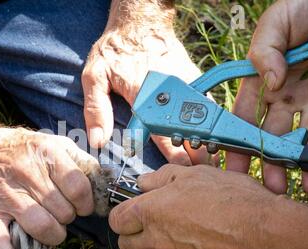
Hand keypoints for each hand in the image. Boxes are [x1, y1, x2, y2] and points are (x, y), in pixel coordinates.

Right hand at [0, 126, 98, 248]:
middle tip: (63, 212)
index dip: (86, 202)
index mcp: (45, 154)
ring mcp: (7, 195)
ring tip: (53, 229)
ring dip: (54, 235)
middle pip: (62, 210)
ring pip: (41, 226)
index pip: (77, 186)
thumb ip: (76, 157)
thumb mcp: (50, 141)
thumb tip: (101, 177)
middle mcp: (27, 173)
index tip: (84, 206)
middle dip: (69, 216)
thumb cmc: (18, 147)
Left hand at [82, 1, 210, 164]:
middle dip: (198, 149)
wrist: (139, 21)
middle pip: (188, 126)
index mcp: (143, 93)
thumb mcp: (95, 76)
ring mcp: (184, 81)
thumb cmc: (115, 49)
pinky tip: (208, 133)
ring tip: (212, 156)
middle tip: (204, 169)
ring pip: (201, 114)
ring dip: (205, 136)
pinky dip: (206, 118)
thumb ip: (96, 110)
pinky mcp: (192, 75)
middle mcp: (168, 89)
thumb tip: (99, 141)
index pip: (162, 130)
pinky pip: (203, 101)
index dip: (174, 152)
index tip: (183, 168)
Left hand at [109, 165, 282, 248]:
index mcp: (152, 211)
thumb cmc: (231, 199)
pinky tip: (206, 236)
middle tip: (147, 221)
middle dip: (130, 234)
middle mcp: (158, 238)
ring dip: (161, 241)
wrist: (267, 234)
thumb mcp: (194, 174)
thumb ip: (162, 178)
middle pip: (126, 245)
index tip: (130, 207)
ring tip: (186, 224)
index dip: (121, 213)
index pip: (117, 219)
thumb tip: (144, 182)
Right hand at [226, 0, 307, 193]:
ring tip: (286, 189)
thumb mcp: (280, 19)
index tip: (225, 159)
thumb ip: (264, 48)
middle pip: (269, 133)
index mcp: (265, 76)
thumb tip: (269, 81)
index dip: (233, 136)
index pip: (243, 112)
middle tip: (258, 185)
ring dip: (289, 166)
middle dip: (261, 160)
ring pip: (297, 140)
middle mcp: (286, 93)